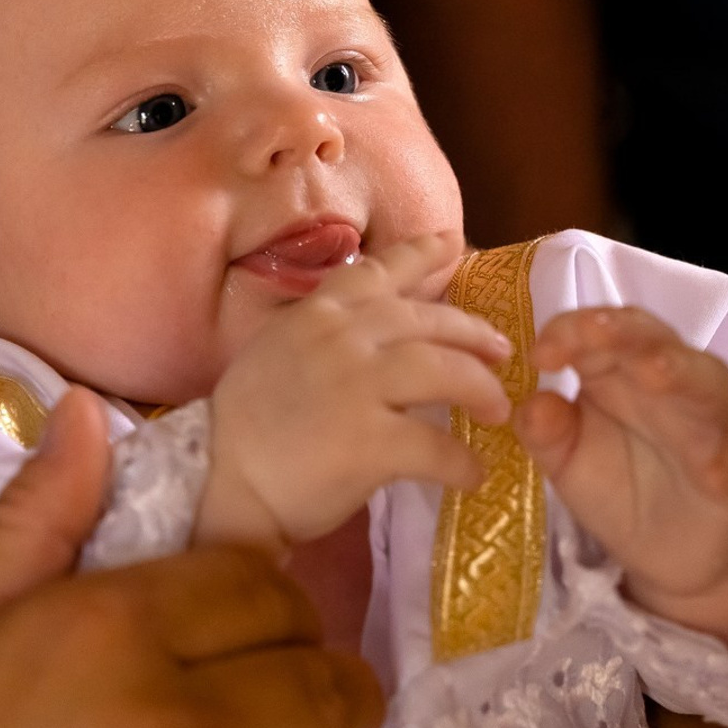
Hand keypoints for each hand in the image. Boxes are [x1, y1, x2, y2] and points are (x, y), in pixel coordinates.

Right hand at [196, 228, 512, 551]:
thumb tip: (364, 326)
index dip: (422, 255)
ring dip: (480, 390)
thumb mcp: (274, 352)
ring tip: (500, 410)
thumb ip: (320, 332)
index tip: (455, 243)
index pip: (379, 272)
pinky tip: (473, 474)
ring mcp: (356, 387)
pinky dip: (461, 462)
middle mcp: (342, 338)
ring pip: (444, 371)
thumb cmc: (245, 427)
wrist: (225, 484)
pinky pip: (436, 446)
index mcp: (318, 315)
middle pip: (429, 322)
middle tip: (501, 352)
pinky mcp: (369, 442)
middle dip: (473, 335)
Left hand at [517, 306, 727, 660]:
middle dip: (625, 332)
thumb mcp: (567, 462)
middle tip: (595, 332)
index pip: (599, 330)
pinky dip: (726, 458)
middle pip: (653, 339)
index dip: (571, 331)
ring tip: (654, 372)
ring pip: (705, 382)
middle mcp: (669, 382)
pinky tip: (712, 468)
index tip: (541, 355)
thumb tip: (532, 404)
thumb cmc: (619, 488)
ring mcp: (711, 422)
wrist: (676, 555)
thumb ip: (546, 432)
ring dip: (680, 373)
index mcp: (618, 369)